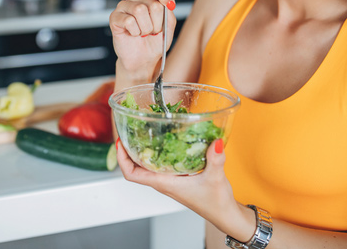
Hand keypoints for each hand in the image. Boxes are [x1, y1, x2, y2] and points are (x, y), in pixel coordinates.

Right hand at [109, 0, 177, 80]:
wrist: (144, 59)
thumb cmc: (155, 41)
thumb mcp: (169, 23)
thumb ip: (169, 3)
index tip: (170, 6)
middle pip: (153, 3)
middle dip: (157, 22)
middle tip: (153, 30)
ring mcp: (124, 6)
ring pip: (140, 10)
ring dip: (146, 28)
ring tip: (143, 33)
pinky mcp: (114, 17)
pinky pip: (129, 21)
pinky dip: (135, 32)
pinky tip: (133, 34)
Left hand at [116, 138, 241, 231]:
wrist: (225, 215)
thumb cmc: (217, 203)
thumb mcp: (216, 178)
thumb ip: (215, 160)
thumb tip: (216, 142)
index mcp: (165, 184)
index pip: (132, 174)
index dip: (122, 159)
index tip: (120, 142)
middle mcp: (163, 182)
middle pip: (135, 167)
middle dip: (129, 150)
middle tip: (129, 132)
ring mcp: (169, 181)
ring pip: (147, 166)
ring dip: (141, 152)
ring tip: (142, 133)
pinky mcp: (178, 179)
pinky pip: (160, 166)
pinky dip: (157, 154)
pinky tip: (164, 142)